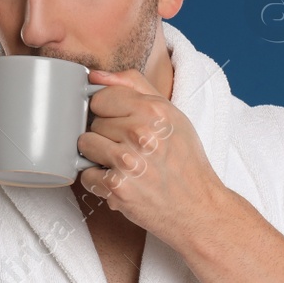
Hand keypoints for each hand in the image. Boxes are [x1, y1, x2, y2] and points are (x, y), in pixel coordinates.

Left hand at [77, 67, 226, 246]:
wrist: (198, 207)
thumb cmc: (184, 161)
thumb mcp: (172, 114)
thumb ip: (134, 86)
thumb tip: (96, 75)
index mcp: (154, 110)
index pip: (101, 96)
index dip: (108, 111)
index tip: (121, 123)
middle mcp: (141, 133)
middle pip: (93, 121)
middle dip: (106, 135)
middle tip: (130, 149)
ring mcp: (127, 161)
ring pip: (85, 145)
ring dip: (98, 157)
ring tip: (121, 164)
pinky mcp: (117, 188)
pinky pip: (86, 175)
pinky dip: (99, 182)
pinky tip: (120, 182)